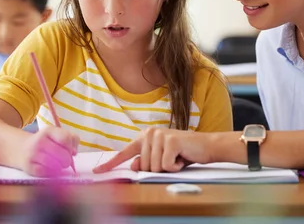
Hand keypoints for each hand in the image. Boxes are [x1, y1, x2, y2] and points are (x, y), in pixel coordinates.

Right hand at [21, 126, 79, 176]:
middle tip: (65, 161)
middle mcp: (39, 141)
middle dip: (67, 160)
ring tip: (58, 165)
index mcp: (49, 131)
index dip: (70, 147)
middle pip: (62, 154)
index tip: (69, 151)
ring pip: (55, 165)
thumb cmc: (46, 142)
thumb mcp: (58, 135)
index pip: (65, 139)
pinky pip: (46, 173)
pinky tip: (49, 169)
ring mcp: (33, 154)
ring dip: (60, 167)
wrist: (22, 149)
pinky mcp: (29, 167)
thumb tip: (74, 152)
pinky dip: (51, 173)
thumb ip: (71, 139)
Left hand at [93, 128, 213, 173]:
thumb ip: (146, 162)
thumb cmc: (184, 153)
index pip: (125, 152)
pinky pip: (166, 165)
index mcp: (145, 136)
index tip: (97, 171)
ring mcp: (159, 135)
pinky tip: (182, 158)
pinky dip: (175, 166)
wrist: (206, 147)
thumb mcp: (162, 159)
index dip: (111, 164)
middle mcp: (150, 133)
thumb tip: (135, 165)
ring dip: (168, 168)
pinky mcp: (170, 141)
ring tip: (177, 158)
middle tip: (172, 159)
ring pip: (154, 167)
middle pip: (144, 166)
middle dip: (159, 168)